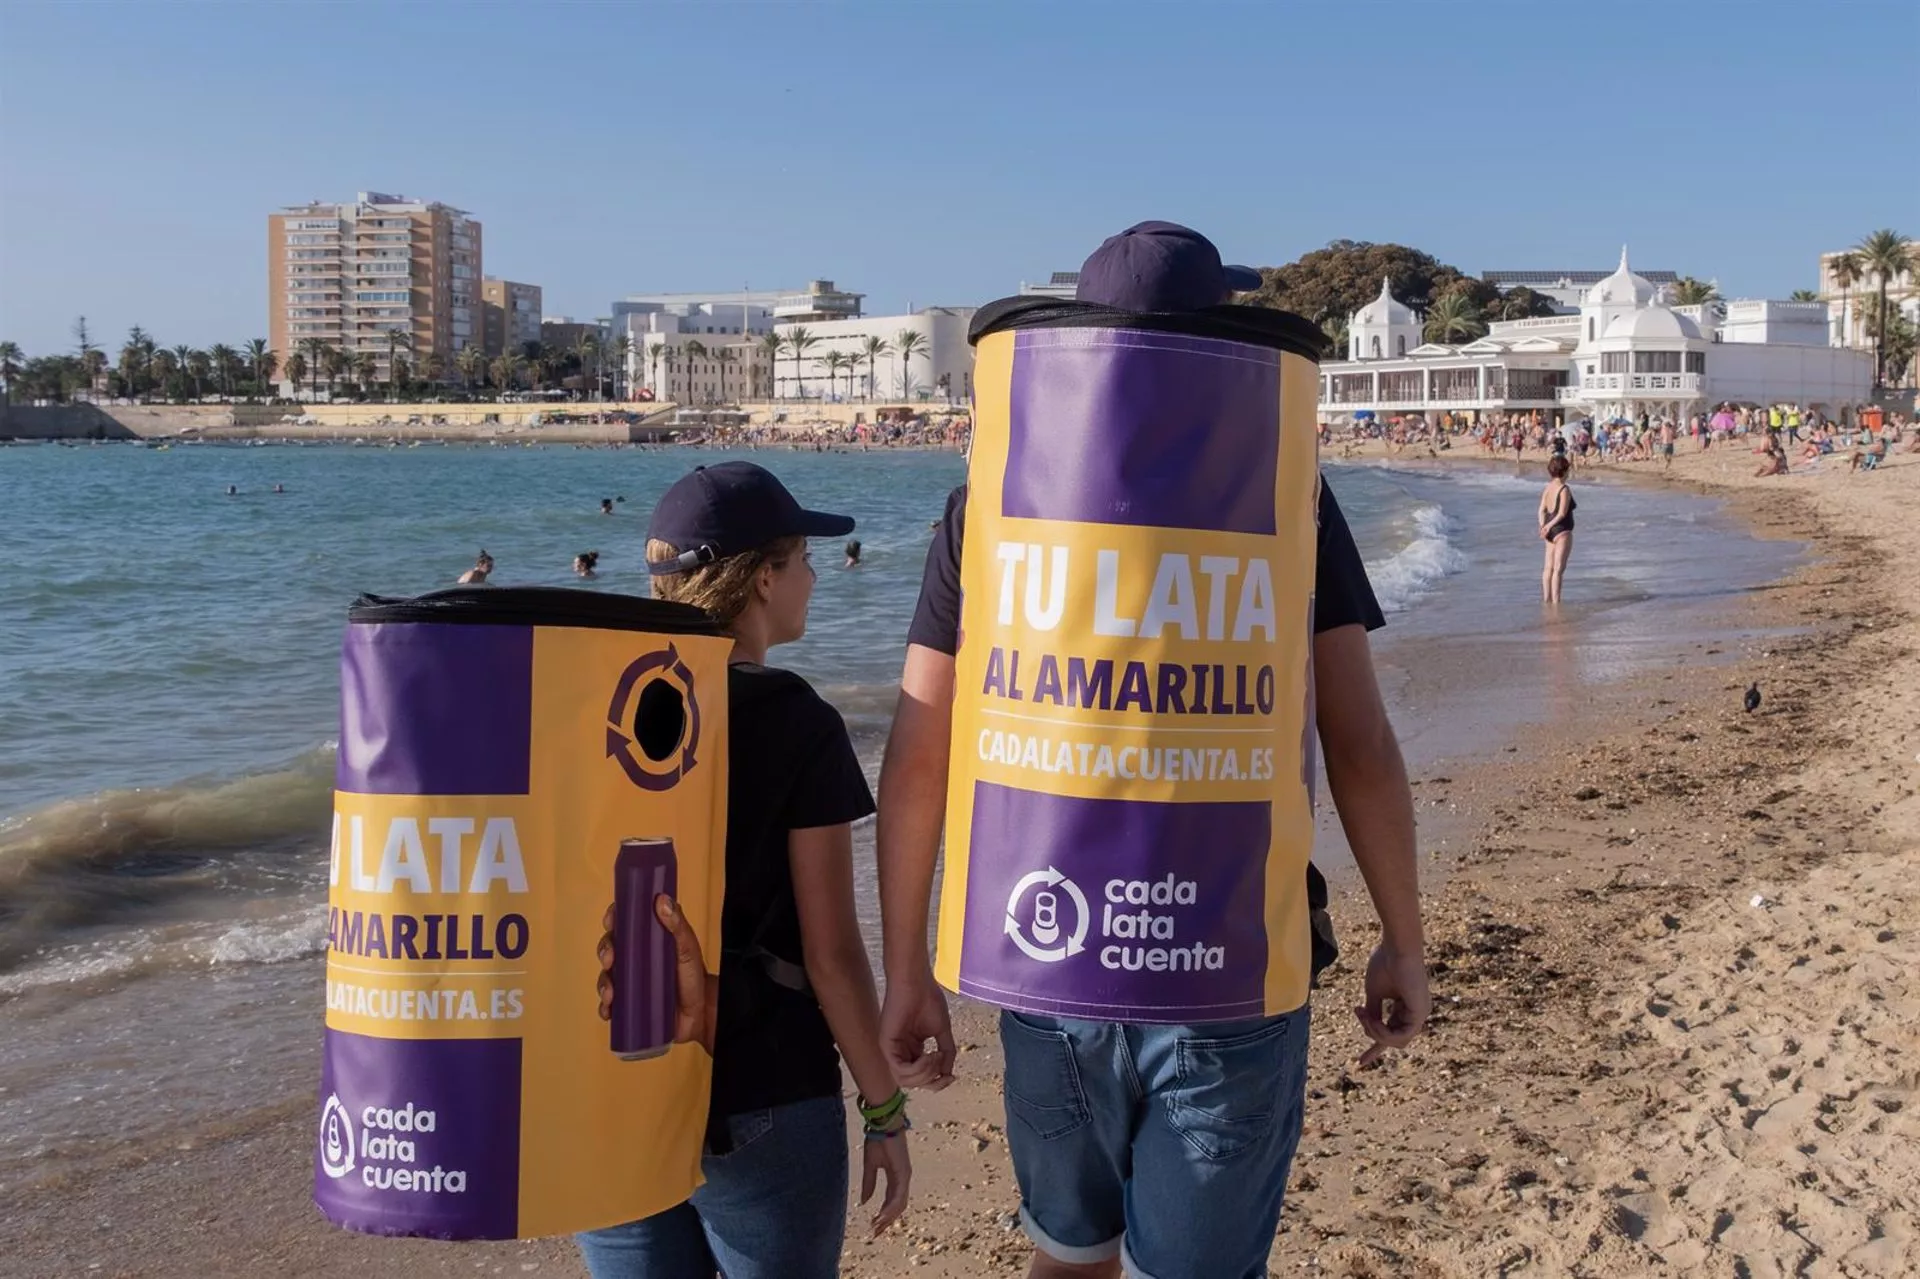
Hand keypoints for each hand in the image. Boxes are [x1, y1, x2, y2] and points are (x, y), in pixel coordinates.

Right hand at [597, 897, 718, 1053]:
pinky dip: (605, 1007)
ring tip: (611, 994)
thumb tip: (662, 899)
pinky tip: (609, 1010)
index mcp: (649, 939)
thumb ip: (678, 925)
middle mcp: (635, 957)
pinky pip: (608, 1004)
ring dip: (603, 982)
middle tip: (610, 960)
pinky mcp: (628, 1003)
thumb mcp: (688, 949)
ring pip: (606, 976)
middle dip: (605, 950)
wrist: (699, 1014)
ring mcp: (630, 980)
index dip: (614, 917)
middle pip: (610, 946)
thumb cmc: (694, 977)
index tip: (611, 920)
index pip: (626, 922)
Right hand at [861, 1130, 911, 1236]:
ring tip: (877, 1227)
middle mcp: (903, 1178)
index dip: (883, 1214)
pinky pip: (898, 1195)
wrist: (883, 1123)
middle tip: (875, 1232)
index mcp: (896, 1176)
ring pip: (899, 1204)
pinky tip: (883, 1215)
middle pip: (897, 1206)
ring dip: (888, 1217)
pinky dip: (891, 1207)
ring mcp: (905, 1176)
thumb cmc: (878, 1139)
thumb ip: (868, 1183)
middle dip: (887, 1220)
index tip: (873, 1225)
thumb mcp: (870, 1165)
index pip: (891, 1200)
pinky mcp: (904, 1172)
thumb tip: (864, 1202)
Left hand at [879, 971, 955, 1090]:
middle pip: (912, 1083)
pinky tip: (928, 1056)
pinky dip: (918, 1068)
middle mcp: (900, 1052)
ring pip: (904, 1080)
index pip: (920, 1078)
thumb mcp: (942, 1031)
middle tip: (944, 1067)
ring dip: (925, 1074)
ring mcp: (891, 1049)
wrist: (916, 981)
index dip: (937, 1083)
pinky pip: (899, 1069)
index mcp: (911, 1049)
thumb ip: (946, 1053)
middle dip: (932, 1081)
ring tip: (936, 1056)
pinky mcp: (886, 1045)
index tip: (952, 1077)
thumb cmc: (928, 999)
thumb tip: (948, 1074)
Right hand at [1354, 942, 1429, 1068]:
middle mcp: (1415, 1013)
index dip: (1375, 1048)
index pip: (1393, 1033)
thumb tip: (1368, 1027)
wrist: (1396, 946)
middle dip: (1372, 1033)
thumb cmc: (1385, 962)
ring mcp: (1420, 1014)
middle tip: (1359, 1011)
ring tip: (1364, 1012)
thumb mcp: (1374, 992)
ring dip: (1375, 1032)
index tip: (1360, 1062)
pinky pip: (1400, 1036)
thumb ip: (1373, 1012)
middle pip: (1393, 1039)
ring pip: (1396, 1041)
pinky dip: (1383, 1032)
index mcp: (1406, 1007)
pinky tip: (1373, 1019)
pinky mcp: (1420, 1014)